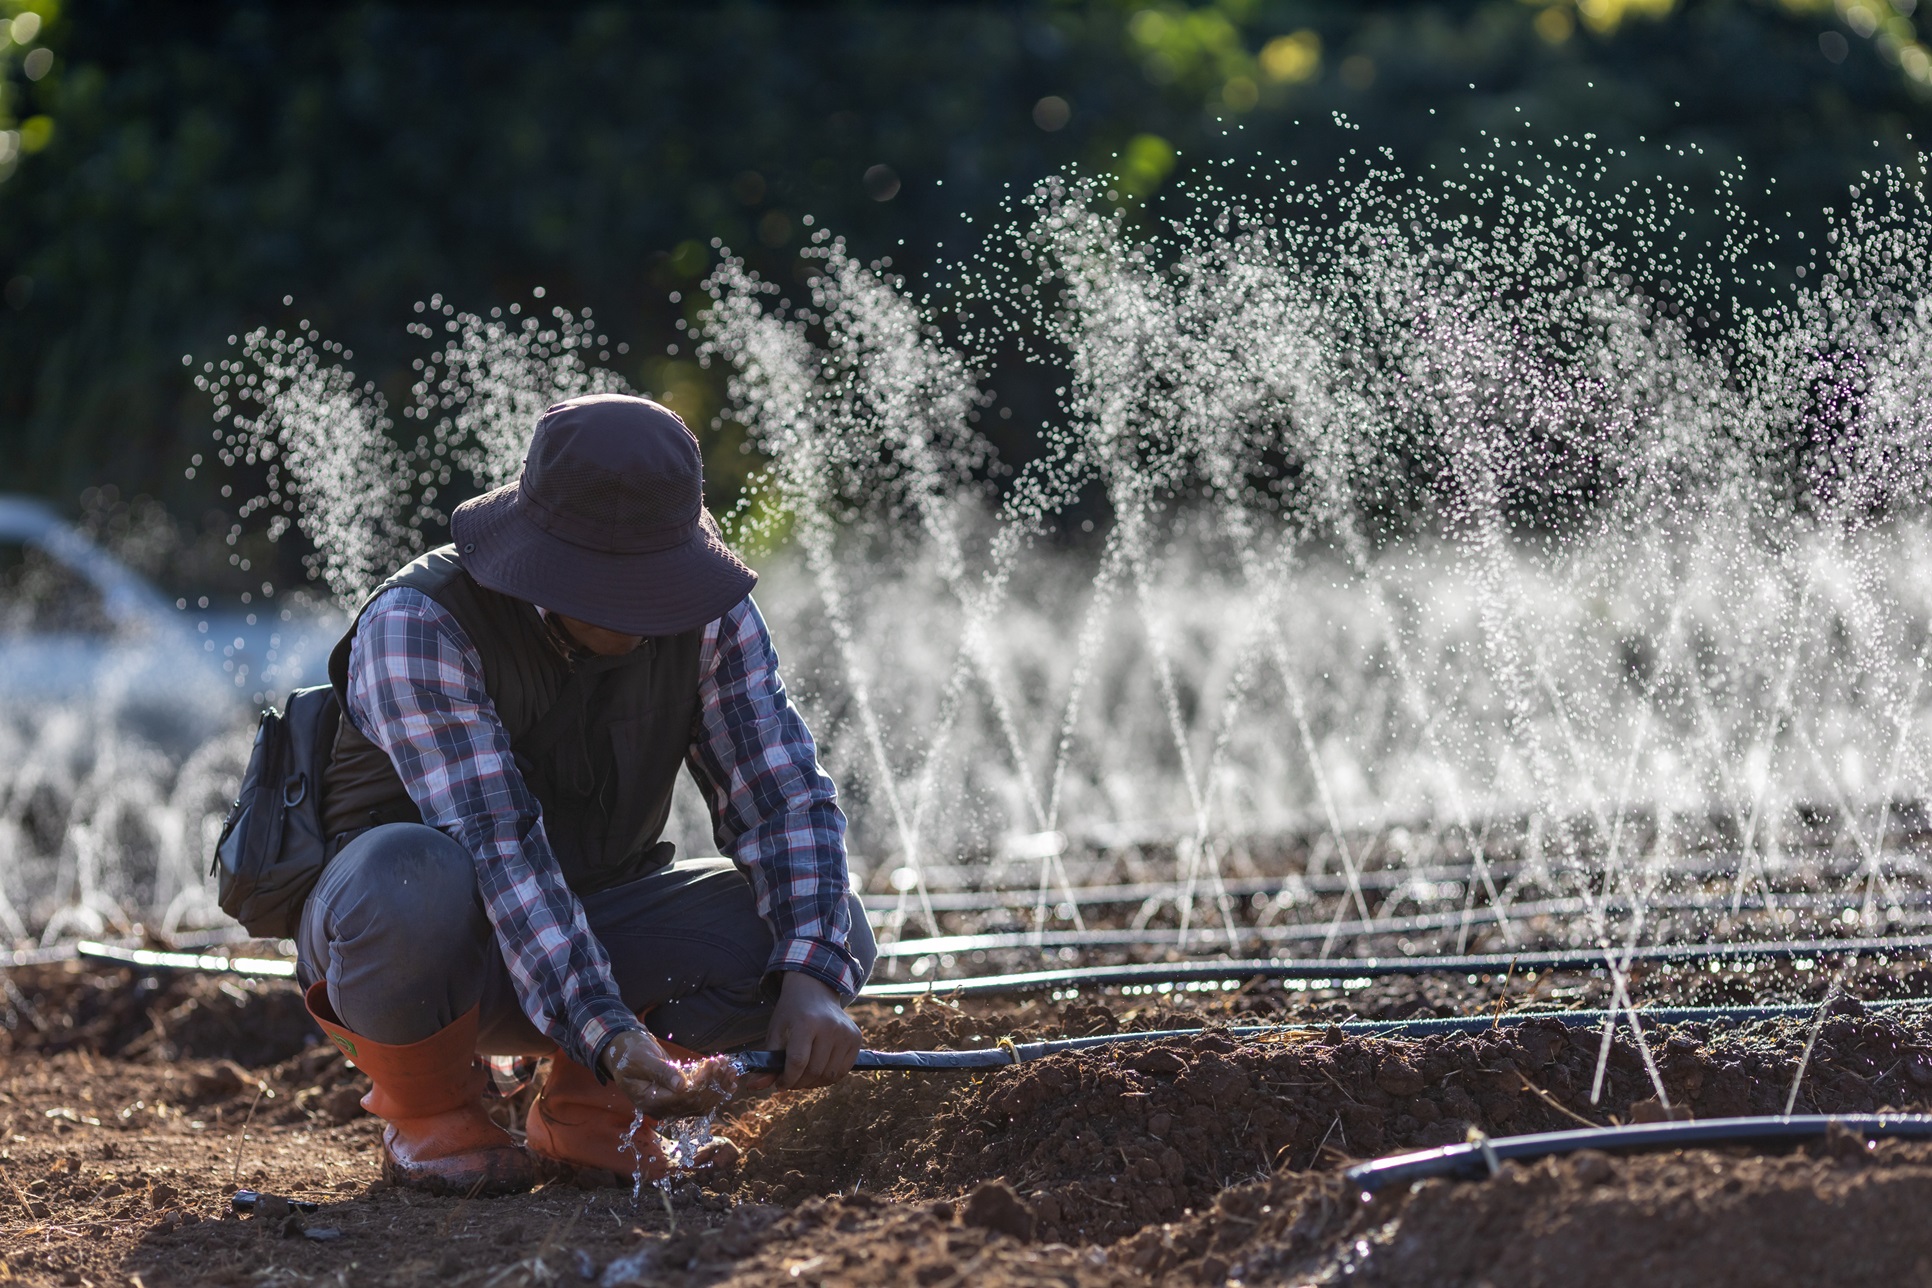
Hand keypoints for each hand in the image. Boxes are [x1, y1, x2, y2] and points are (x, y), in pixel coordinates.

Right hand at [598, 1028, 738, 1118]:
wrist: (624, 1053)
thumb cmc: (629, 1054)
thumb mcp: (642, 1060)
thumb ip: (661, 1073)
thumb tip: (682, 1085)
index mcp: (650, 1102)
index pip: (684, 1098)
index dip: (702, 1082)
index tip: (713, 1063)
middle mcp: (662, 1109)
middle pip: (696, 1103)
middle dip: (714, 1083)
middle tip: (726, 1063)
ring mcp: (670, 1105)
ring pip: (701, 1103)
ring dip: (718, 1087)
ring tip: (730, 1068)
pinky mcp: (678, 1098)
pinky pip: (700, 1100)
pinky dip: (715, 1090)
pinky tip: (729, 1081)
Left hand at [762, 971, 861, 1089]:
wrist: (815, 991)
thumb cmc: (792, 1013)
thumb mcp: (776, 1032)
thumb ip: (768, 1061)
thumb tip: (753, 1087)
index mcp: (806, 1022)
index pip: (798, 1062)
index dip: (787, 1079)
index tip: (779, 1084)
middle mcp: (830, 1026)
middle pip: (814, 1071)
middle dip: (798, 1083)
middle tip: (790, 1081)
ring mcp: (846, 1032)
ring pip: (830, 1075)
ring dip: (813, 1083)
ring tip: (803, 1076)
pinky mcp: (855, 1038)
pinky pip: (843, 1070)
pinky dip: (829, 1077)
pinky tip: (818, 1071)